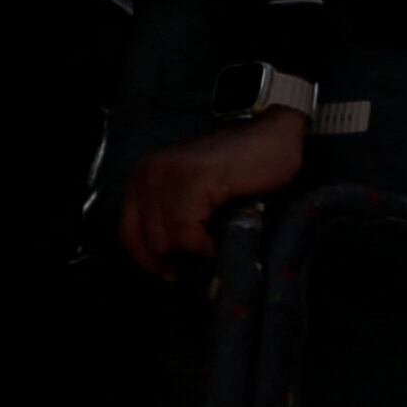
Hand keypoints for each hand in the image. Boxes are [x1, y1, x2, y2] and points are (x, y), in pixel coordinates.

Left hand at [116, 107, 307, 276]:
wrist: (277, 136)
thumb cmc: (245, 166)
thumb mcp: (194, 193)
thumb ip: (174, 216)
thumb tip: (168, 263)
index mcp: (144, 176)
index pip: (128, 232)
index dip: (148, 258)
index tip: (170, 271)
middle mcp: (149, 173)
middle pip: (147, 241)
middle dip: (176, 256)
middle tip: (202, 254)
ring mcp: (170, 175)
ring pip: (165, 240)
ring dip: (192, 252)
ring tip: (214, 245)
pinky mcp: (194, 180)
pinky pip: (186, 232)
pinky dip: (204, 245)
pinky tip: (219, 241)